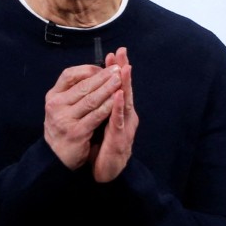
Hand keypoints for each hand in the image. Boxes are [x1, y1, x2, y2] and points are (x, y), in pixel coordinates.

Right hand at [44, 62, 122, 170]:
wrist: (56, 157)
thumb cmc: (64, 127)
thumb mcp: (62, 107)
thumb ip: (74, 92)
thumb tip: (95, 73)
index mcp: (53, 96)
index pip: (69, 75)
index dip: (87, 69)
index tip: (103, 68)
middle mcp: (56, 105)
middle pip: (82, 86)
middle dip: (103, 76)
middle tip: (118, 69)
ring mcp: (65, 119)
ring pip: (91, 99)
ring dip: (108, 88)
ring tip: (121, 80)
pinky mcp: (76, 132)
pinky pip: (96, 116)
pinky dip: (108, 106)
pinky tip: (118, 100)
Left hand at [91, 47, 137, 182]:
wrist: (108, 174)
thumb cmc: (105, 149)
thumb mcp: (103, 124)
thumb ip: (103, 108)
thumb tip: (99, 91)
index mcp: (120, 113)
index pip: (119, 87)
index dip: (118, 70)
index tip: (114, 53)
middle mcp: (126, 118)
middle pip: (125, 90)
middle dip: (123, 70)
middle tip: (122, 51)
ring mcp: (124, 128)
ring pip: (126, 102)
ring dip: (125, 84)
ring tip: (124, 67)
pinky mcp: (120, 140)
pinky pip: (119, 122)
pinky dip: (119, 107)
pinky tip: (118, 95)